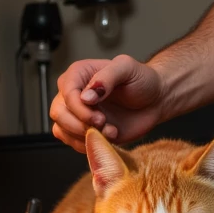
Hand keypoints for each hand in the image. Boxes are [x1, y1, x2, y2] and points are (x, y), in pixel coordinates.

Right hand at [50, 55, 164, 150]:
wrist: (155, 101)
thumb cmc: (142, 80)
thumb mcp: (127, 68)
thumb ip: (107, 77)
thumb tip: (85, 96)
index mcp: (79, 74)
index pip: (66, 93)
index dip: (79, 108)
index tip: (98, 116)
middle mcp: (74, 94)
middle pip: (58, 113)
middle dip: (79, 124)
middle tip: (103, 123)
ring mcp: (78, 114)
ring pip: (62, 129)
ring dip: (85, 136)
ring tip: (110, 130)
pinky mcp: (85, 131)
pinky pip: (73, 142)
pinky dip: (90, 144)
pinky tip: (109, 135)